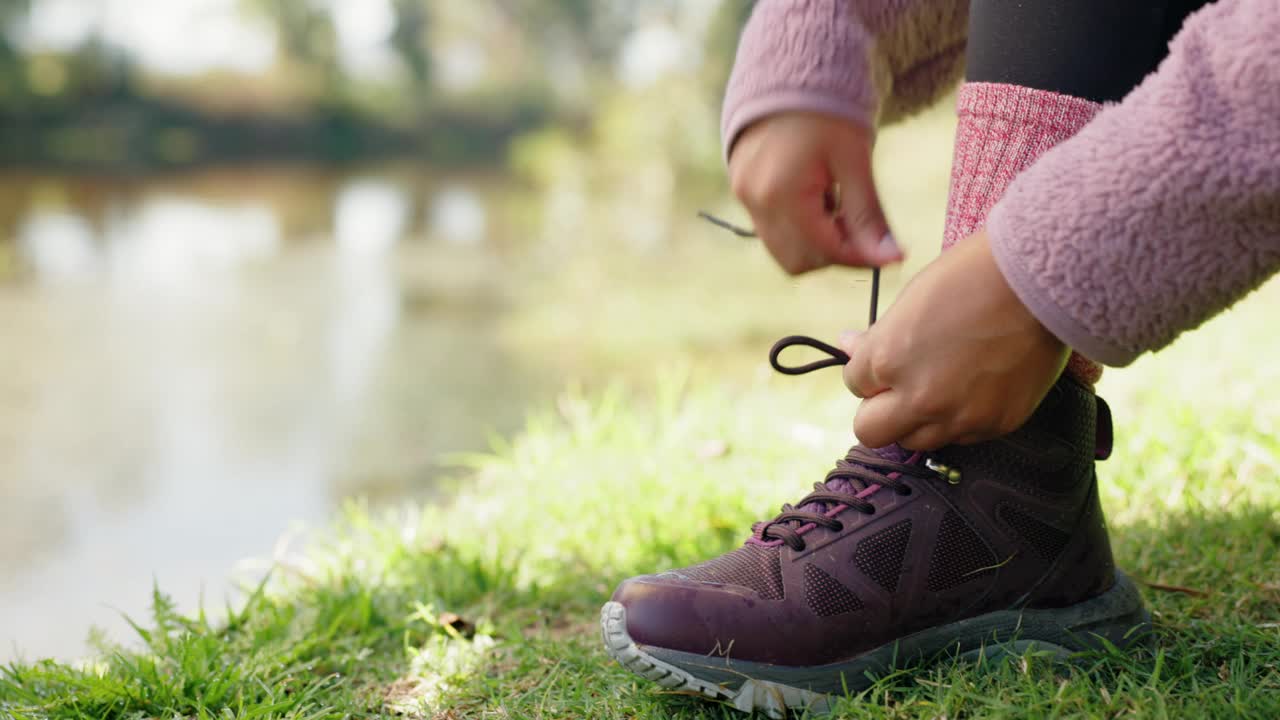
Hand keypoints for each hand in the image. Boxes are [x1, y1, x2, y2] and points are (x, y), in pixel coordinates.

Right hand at [728, 112, 902, 273]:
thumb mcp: (855, 161)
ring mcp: (744, 197)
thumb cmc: (828, 110)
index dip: (860, 257)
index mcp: (782, 193)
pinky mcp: (742, 191)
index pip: (824, 249)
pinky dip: (800, 229)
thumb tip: (891, 259)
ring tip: (838, 209)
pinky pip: (772, 231)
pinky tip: (819, 201)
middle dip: (834, 254)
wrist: (791, 72)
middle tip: (861, 228)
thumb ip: (869, 215)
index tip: (890, 254)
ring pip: (783, 251)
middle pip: (799, 261)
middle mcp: (755, 201)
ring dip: (817, 244)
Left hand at [838, 229, 1069, 449]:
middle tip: (898, 387)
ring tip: (941, 384)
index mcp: (888, 359)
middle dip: (879, 410)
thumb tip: (850, 345)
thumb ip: (879, 336)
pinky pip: (963, 437)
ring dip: (918, 420)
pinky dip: (960, 419)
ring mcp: (959, 417)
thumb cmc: (974, 277)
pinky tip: (974, 386)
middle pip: (871, 431)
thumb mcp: (912, 300)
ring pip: (916, 441)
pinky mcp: (997, 424)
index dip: (870, 371)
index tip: (886, 359)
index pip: (855, 384)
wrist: (1043, 282)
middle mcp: (918, 398)